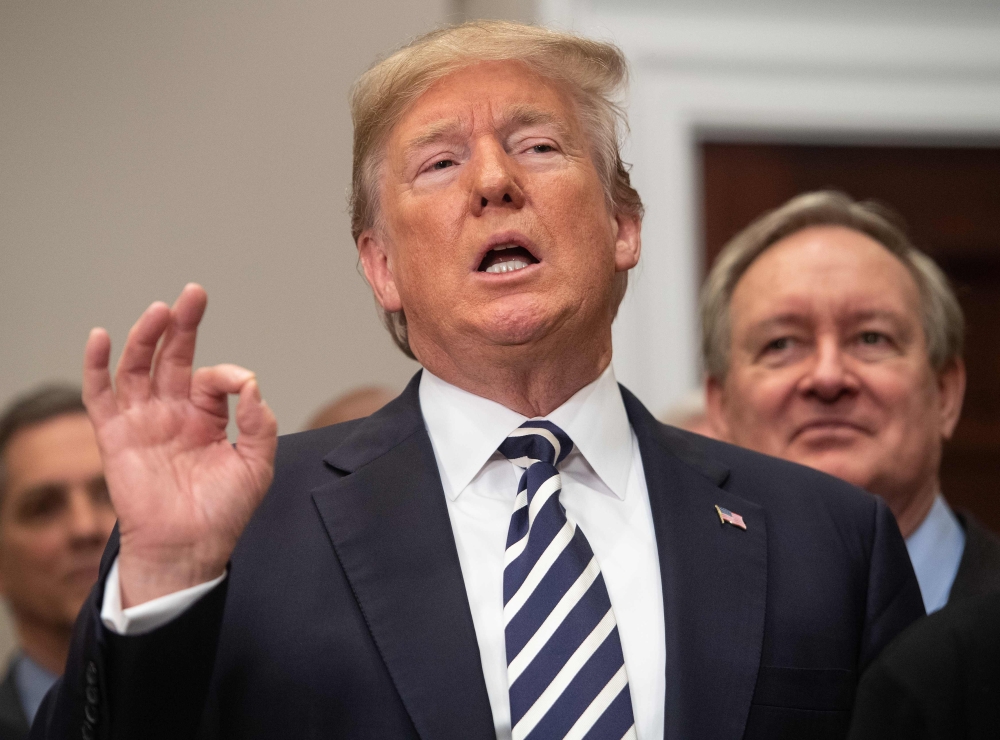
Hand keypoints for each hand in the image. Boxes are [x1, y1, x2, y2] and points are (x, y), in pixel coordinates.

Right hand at [83, 284, 276, 606]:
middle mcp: (173, 413)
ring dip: (147, 337)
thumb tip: (251, 384)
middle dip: (183, 324)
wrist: (190, 548)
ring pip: (139, 367)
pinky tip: (100, 337)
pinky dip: (97, 366)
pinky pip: (100, 396)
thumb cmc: (223, 511)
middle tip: (194, 294)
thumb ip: (259, 423)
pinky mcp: (116, 436)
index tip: (239, 386)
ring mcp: (143, 421)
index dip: (227, 375)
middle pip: (173, 357)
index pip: (213, 378)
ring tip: (160, 311)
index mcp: (207, 417)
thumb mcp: (256, 465)